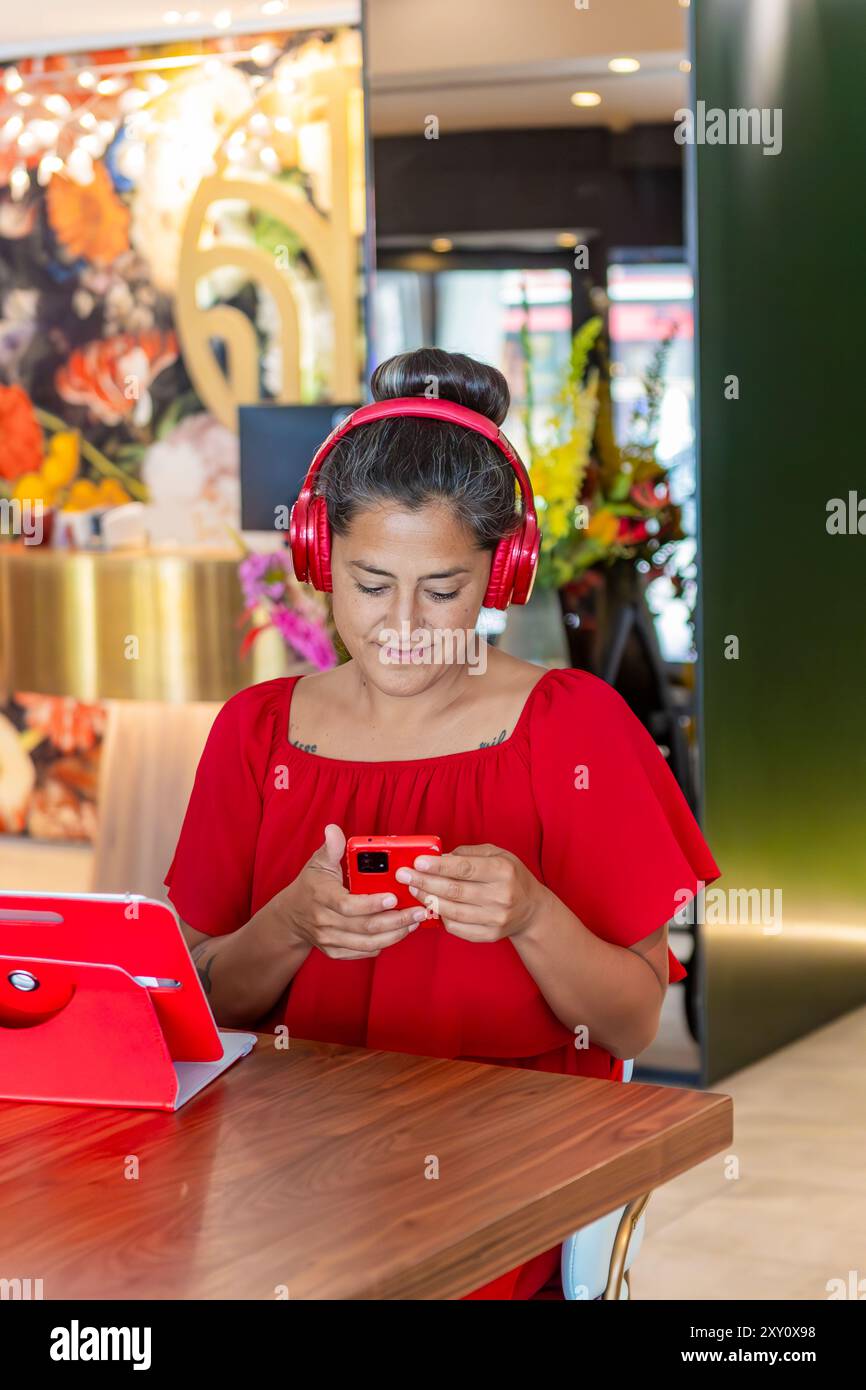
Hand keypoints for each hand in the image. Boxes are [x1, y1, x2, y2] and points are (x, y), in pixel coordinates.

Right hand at [281, 824, 427, 959]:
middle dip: (396, 920)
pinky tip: (400, 931)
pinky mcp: (336, 952)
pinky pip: (364, 951)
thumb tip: (334, 830)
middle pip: (365, 927)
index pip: (348, 905)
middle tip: (419, 911)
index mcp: (322, 897)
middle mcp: (324, 922)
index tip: (394, 897)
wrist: (291, 917)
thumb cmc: (311, 886)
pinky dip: (385, 943)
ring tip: (415, 922)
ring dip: (395, 934)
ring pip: (368, 943)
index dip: (372, 904)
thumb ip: (331, 848)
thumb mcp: (317, 863)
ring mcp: (330, 940)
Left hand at [394, 843, 546, 942]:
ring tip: (413, 889)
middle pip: (454, 890)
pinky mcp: (489, 935)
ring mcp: (495, 919)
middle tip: (404, 876)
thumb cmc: (510, 877)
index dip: (438, 866)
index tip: (417, 862)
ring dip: (427, 900)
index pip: (465, 868)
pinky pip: (456, 927)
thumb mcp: (497, 855)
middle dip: (424, 882)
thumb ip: (468, 854)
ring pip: (452, 911)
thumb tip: (438, 857)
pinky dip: (440, 916)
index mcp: (503, 871)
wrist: (532, 910)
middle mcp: (501, 896)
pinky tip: (430, 906)